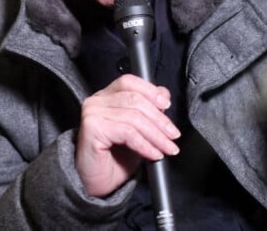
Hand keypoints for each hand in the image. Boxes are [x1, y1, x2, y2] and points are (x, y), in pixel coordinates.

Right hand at [75, 74, 180, 197]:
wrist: (96, 185)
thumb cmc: (114, 159)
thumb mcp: (138, 131)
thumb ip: (148, 110)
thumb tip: (163, 93)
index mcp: (106, 96)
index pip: (129, 82)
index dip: (150, 91)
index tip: (167, 104)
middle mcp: (97, 101)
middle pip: (135, 99)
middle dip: (160, 119)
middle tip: (173, 135)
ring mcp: (93, 113)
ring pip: (134, 116)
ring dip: (156, 135)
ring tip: (167, 148)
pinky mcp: (93, 128)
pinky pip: (127, 132)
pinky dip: (145, 144)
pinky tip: (154, 154)